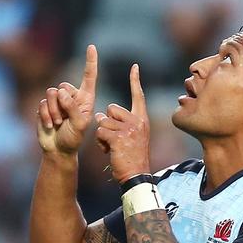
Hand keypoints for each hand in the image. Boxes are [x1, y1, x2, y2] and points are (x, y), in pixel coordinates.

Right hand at [37, 45, 97, 154]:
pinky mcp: (45, 106)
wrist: (58, 149)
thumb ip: (73, 108)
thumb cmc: (73, 138)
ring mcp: (58, 101)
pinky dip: (45, 116)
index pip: (89, 77)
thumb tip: (61, 92)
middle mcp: (72, 97)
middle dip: (62, 104)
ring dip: (53, 111)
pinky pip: (42, 103)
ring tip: (58, 123)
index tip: (92, 46)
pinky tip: (49, 125)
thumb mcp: (80, 125)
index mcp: (86, 99)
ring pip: (51, 93)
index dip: (90, 62)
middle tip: (64, 120)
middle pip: (63, 86)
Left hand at [95, 64, 149, 183]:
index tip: (134, 66)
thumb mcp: (133, 137)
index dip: (135, 81)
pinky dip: (101, 143)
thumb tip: (100, 115)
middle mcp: (137, 122)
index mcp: (142, 120)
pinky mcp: (118, 138)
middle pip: (111, 108)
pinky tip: (110, 151)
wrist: (136, 176)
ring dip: (103, 135)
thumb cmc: (132, 158)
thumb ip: (121, 124)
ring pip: (103, 122)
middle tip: (115, 138)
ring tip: (113, 147)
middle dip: (107, 122)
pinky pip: (101, 132)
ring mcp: (128, 130)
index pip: (138, 96)